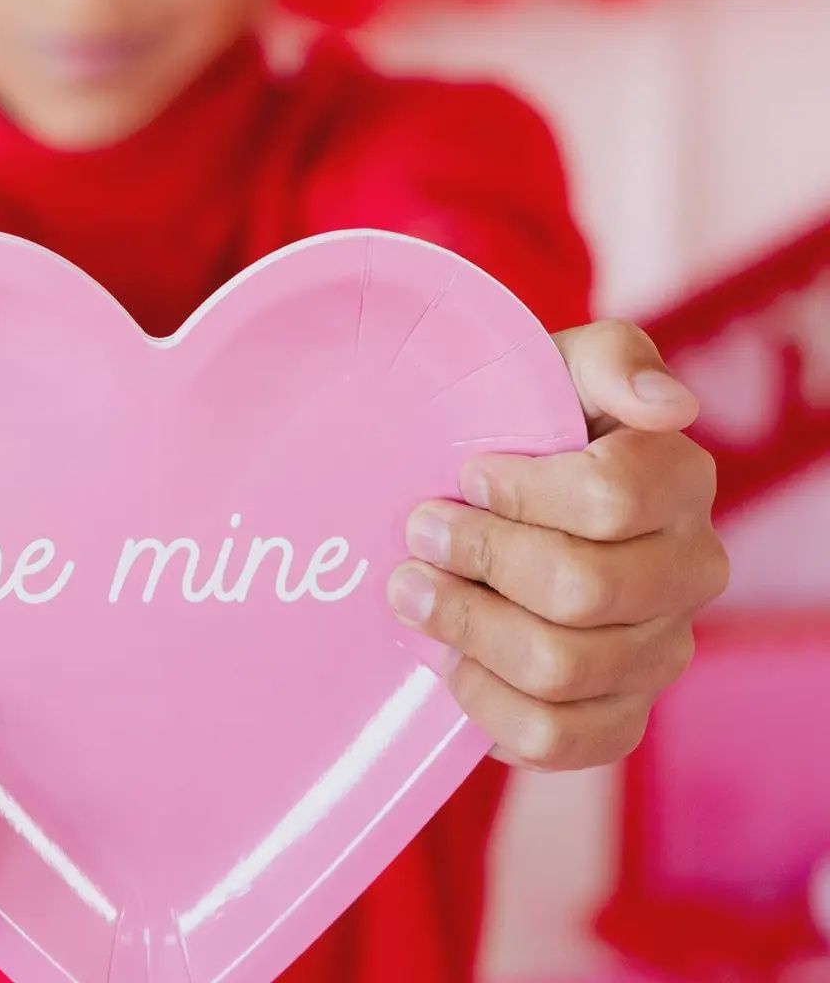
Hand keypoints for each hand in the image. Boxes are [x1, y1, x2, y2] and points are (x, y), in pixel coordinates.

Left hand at [387, 320, 728, 770]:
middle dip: (481, 557)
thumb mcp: (558, 366)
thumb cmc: (526, 421)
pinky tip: (447, 659)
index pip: (613, 497)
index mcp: (679, 480)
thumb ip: (613, 360)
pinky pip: (558, 739)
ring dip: (467, 626)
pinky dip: (486, 702)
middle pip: (582, 588)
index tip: (467, 473)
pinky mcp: (620, 715)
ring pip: (562, 668)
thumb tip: (668, 405)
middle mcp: (687, 571)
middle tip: (419, 531)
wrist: (490, 490)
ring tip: (411, 590)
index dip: (525, 490)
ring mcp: (658, 651)